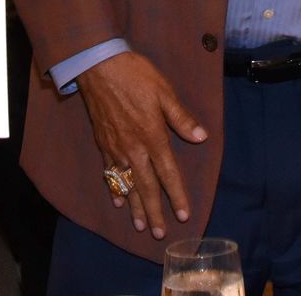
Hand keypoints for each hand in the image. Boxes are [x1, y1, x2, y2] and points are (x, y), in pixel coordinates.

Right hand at [75, 52, 207, 239]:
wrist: (98, 66)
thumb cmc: (135, 75)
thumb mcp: (164, 91)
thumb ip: (181, 117)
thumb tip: (202, 137)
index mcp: (153, 137)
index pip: (168, 174)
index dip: (177, 196)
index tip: (184, 215)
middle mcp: (134, 148)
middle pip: (147, 187)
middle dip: (154, 211)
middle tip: (158, 234)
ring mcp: (116, 148)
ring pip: (127, 184)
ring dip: (134, 207)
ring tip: (139, 225)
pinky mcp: (103, 143)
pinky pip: (110, 172)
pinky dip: (114, 188)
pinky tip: (118, 200)